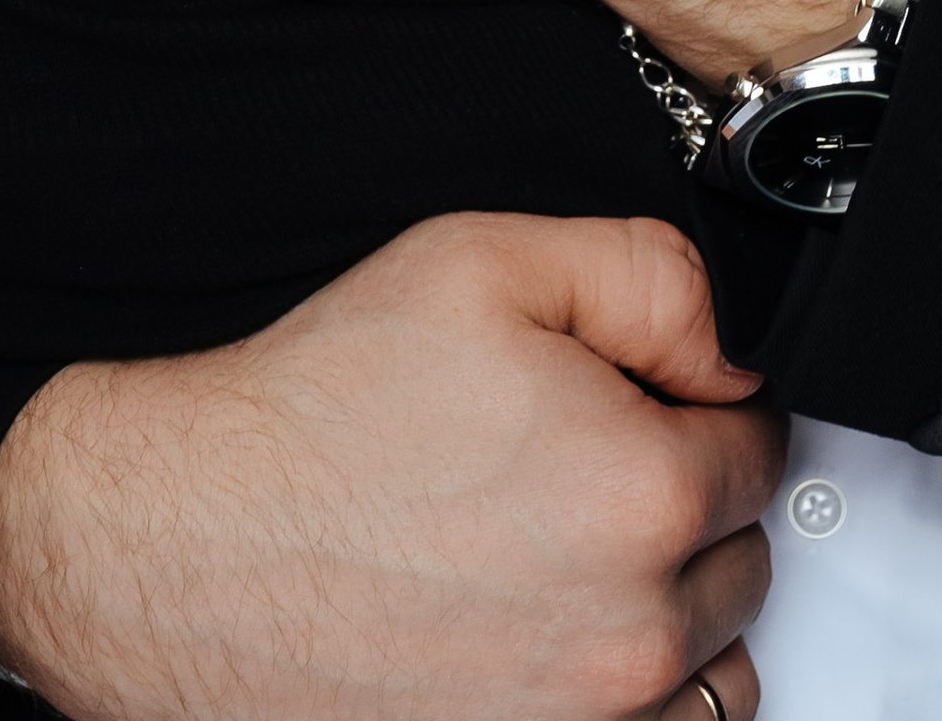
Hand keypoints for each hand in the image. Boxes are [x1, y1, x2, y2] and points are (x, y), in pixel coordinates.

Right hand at [0, 211, 776, 720]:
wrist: (180, 545)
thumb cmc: (316, 414)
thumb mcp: (492, 263)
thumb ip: (658, 281)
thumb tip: (741, 348)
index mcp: (644, 493)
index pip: (762, 448)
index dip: (696, 408)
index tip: (632, 403)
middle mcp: (629, 636)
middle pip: (740, 562)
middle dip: (680, 508)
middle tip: (570, 470)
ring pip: (710, 671)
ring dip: (664, 614)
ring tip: (556, 558)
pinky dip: (613, 696)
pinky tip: (540, 636)